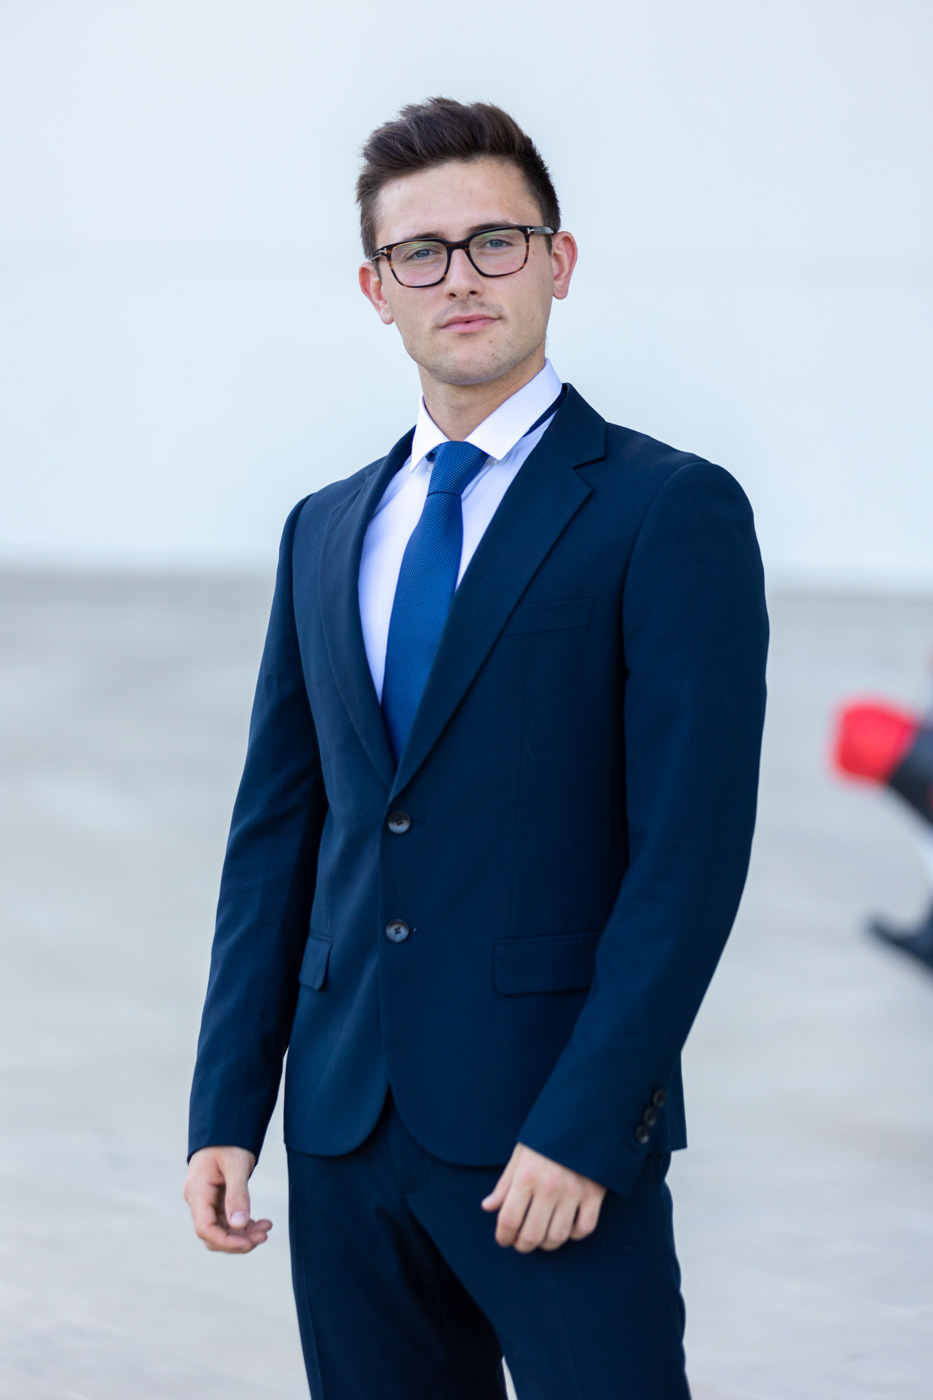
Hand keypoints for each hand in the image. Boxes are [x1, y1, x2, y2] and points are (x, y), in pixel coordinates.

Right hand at [184, 1145, 271, 1252]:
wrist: (225, 1127)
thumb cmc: (229, 1142)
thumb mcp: (236, 1165)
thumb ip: (237, 1195)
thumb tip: (239, 1225)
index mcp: (197, 1192)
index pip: (204, 1229)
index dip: (226, 1241)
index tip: (250, 1243)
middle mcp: (198, 1200)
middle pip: (212, 1235)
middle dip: (238, 1241)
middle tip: (264, 1236)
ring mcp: (206, 1202)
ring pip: (221, 1230)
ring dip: (243, 1234)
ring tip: (267, 1228)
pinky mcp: (216, 1200)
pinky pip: (227, 1221)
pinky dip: (243, 1225)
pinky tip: (260, 1223)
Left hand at [481, 1143, 606, 1252]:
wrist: (583, 1115)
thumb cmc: (547, 1135)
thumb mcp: (520, 1154)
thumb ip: (505, 1184)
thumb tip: (488, 1207)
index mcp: (526, 1176)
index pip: (509, 1220)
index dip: (503, 1236)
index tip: (503, 1239)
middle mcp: (549, 1187)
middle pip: (532, 1234)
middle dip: (522, 1245)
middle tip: (520, 1243)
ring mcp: (574, 1192)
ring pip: (557, 1236)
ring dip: (546, 1244)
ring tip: (541, 1238)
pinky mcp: (595, 1194)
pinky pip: (584, 1228)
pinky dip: (574, 1234)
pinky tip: (566, 1227)